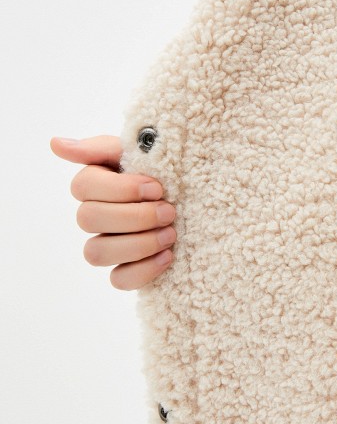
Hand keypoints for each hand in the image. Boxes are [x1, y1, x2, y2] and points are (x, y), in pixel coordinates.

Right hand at [50, 135, 175, 289]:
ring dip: (138, 244)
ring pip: (96, 253)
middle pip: (88, 220)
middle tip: (169, 211)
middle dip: (135, 216)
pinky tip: (167, 256)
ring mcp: (105, 245)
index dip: (121, 189)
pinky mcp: (122, 270)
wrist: (194, 197)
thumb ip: (99, 148)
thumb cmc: (162, 171)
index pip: (84, 187)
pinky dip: (143, 270)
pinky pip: (118, 280)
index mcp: (93, 183)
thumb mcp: (137, 151)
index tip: (157, 187)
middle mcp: (93, 215)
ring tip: (171, 234)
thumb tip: (55, 143)